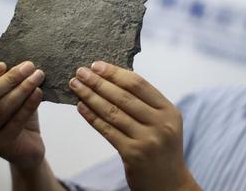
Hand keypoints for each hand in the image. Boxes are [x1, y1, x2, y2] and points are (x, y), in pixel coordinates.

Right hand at [0, 61, 45, 169]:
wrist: (28, 148)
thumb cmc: (19, 117)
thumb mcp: (13, 97)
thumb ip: (11, 83)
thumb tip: (23, 61)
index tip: (3, 64)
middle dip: (9, 79)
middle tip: (29, 66)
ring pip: (2, 108)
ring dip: (22, 89)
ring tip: (38, 76)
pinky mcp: (1, 145)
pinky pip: (15, 122)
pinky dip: (28, 104)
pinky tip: (39, 92)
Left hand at [69, 61, 199, 190]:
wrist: (169, 185)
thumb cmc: (162, 150)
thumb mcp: (164, 123)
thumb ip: (147, 104)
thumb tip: (114, 79)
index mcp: (169, 110)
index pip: (139, 84)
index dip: (115, 73)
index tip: (96, 65)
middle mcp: (161, 123)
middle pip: (124, 96)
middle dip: (99, 82)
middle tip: (80, 72)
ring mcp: (148, 139)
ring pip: (113, 112)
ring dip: (91, 96)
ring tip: (76, 86)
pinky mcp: (133, 154)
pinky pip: (107, 131)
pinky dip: (92, 117)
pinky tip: (81, 107)